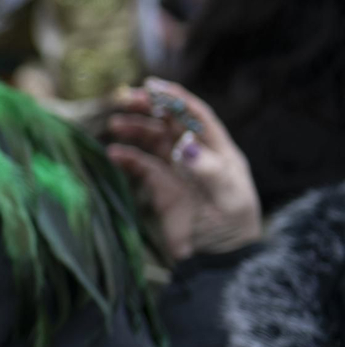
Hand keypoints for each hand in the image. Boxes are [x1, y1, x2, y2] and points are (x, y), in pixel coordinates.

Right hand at [107, 79, 261, 262]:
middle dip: (148, 109)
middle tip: (124, 99)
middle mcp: (196, 156)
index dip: (175, 98)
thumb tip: (186, 147)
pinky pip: (141, 167)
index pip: (196, 116)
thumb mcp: (228, 198)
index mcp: (219, 152)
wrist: (215, 261)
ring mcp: (176, 172)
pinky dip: (127, 157)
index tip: (152, 86)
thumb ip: (209, 170)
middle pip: (170, 123)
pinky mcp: (160, 189)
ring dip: (135, 130)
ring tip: (115, 125)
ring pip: (153, 141)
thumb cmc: (231, 227)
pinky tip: (114, 154)